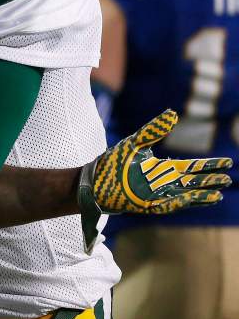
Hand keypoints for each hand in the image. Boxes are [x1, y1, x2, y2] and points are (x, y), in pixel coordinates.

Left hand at [79, 110, 232, 250]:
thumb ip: (153, 130)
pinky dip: (178, 202)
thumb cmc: (114, 161)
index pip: (192, 166)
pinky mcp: (148, 205)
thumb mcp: (135, 142)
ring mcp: (157, 195)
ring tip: (217, 195)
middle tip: (227, 178)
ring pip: (185, 196)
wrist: (93, 180)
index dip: (209, 165)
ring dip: (200, 196)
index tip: (228, 162)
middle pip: (193, 182)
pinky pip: (167, 205)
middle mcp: (164, 182)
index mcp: (163, 168)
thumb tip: (172, 113)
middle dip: (210, 181)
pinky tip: (189, 198)